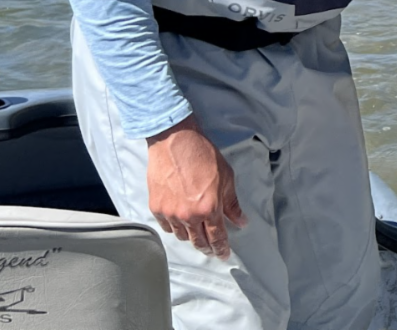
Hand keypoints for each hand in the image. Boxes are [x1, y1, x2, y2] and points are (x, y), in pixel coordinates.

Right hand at [146, 115, 246, 258]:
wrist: (175, 141)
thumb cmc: (203, 155)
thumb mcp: (226, 177)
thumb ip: (232, 203)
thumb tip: (241, 221)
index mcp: (209, 208)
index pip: (216, 237)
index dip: (221, 249)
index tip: (224, 255)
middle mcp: (188, 215)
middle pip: (198, 242)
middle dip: (207, 247)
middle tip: (211, 249)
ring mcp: (170, 213)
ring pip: (181, 236)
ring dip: (190, 236)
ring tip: (196, 233)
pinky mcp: (156, 207)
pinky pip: (166, 226)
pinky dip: (174, 227)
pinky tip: (180, 223)